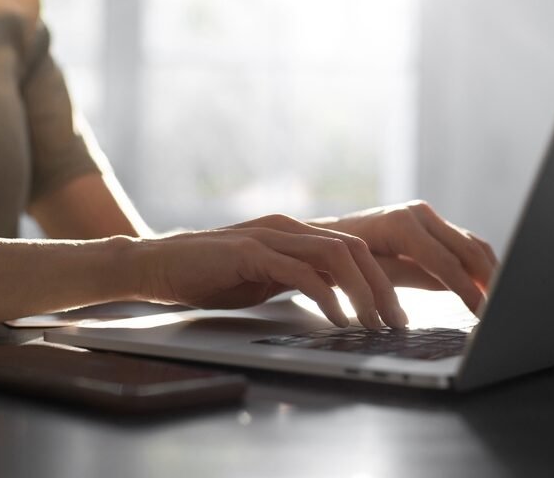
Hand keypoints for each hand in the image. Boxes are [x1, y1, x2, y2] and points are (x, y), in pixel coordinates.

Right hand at [127, 214, 408, 328]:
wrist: (157, 264)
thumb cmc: (208, 275)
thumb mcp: (263, 279)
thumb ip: (295, 280)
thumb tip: (334, 300)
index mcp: (293, 234)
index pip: (352, 250)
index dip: (380, 280)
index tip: (394, 313)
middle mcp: (287, 228)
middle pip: (354, 249)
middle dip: (382, 288)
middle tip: (396, 324)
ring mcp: (269, 237)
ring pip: (335, 255)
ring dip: (361, 292)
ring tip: (372, 324)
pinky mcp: (249, 251)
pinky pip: (300, 272)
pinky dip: (325, 296)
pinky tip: (335, 319)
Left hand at [310, 200, 497, 313]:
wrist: (325, 237)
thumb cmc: (341, 259)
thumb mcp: (373, 273)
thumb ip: (413, 278)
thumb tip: (453, 288)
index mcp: (401, 225)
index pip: (446, 263)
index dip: (468, 290)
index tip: (484, 312)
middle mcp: (417, 214)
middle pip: (467, 249)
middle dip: (489, 280)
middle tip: (503, 308)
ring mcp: (425, 216)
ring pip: (470, 244)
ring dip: (489, 270)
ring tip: (502, 298)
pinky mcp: (429, 223)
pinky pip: (460, 243)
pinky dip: (476, 263)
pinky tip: (487, 283)